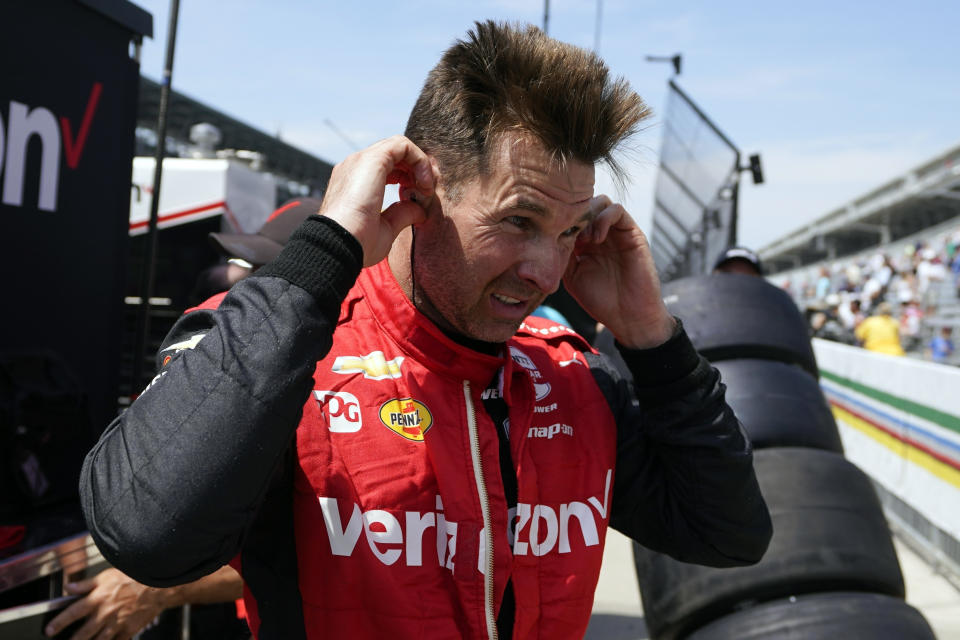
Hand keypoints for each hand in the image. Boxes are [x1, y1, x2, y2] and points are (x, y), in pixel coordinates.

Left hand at [45, 568, 167, 639]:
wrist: (158, 586)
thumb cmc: (134, 578)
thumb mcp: (107, 575)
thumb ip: (86, 584)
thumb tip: (68, 587)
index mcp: (98, 599)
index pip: (73, 612)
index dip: (59, 622)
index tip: (49, 630)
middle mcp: (105, 613)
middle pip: (83, 633)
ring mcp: (117, 624)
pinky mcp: (128, 630)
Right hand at [320, 135, 434, 266]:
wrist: (339, 243)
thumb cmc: (358, 243)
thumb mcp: (385, 229)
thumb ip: (402, 214)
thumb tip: (419, 210)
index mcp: (356, 182)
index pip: (388, 168)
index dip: (409, 178)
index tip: (420, 199)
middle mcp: (356, 167)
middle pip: (395, 155)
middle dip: (417, 170)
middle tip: (427, 192)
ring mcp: (362, 160)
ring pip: (399, 147)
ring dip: (419, 165)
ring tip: (426, 189)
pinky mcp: (373, 159)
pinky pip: (403, 145)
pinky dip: (420, 160)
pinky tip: (424, 183)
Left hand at [564, 195, 674, 348]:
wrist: (629, 316)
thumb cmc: (600, 301)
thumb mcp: (572, 276)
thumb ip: (561, 254)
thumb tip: (545, 236)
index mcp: (584, 243)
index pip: (569, 218)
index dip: (558, 221)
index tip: (549, 235)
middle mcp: (600, 234)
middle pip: (583, 205)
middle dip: (572, 215)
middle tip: (566, 233)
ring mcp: (616, 232)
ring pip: (599, 202)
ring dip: (587, 215)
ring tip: (582, 240)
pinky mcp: (632, 233)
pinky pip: (617, 210)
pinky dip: (603, 218)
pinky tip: (595, 240)